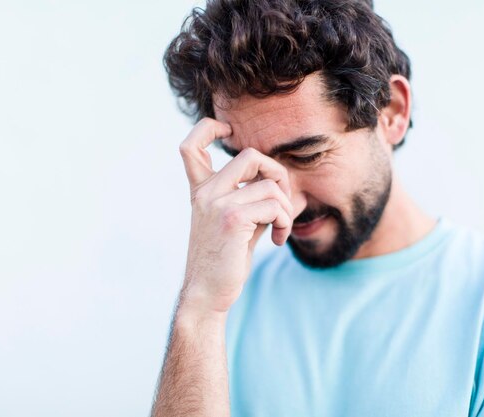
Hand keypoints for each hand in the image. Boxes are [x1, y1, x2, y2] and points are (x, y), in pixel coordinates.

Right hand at [178, 118, 293, 314]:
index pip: (191, 146)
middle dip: (277, 174)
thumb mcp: (239, 224)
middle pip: (250, 155)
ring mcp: (217, 203)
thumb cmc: (224, 260)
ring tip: (279, 229)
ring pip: (269, 186)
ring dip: (285, 209)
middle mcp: (206, 192)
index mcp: (201, 191)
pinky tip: (276, 240)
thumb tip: (293, 192)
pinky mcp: (233, 218)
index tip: (228, 132)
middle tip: (281, 202)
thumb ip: (257, 202)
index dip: (209, 129)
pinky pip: (274, 206)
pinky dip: (284, 222)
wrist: (207, 293)